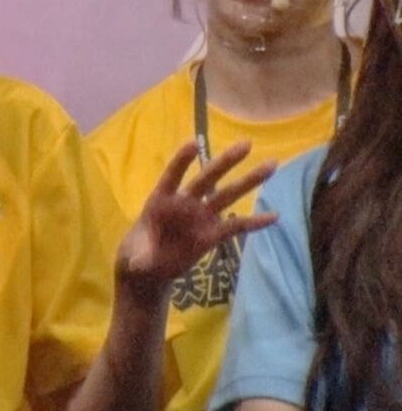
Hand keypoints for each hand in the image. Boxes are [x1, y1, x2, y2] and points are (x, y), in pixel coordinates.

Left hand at [117, 140, 277, 294]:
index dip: (182, 161)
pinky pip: (237, 226)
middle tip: (246, 144)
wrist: (151, 266)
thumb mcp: (135, 257)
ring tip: (271, 164)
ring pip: (226, 195)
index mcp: (160, 200)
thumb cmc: (138, 253)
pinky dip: (254, 222)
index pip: (172, 176)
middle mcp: (184, 203)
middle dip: (225, 162)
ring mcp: (201, 217)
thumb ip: (139, 258)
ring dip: (248, 181)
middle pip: (206, 179)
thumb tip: (139, 265)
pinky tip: (275, 216)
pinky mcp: (213, 234)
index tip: (194, 143)